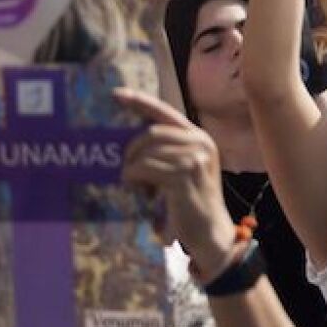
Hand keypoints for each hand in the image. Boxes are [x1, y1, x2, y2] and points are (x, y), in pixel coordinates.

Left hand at [115, 87, 239, 279]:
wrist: (210, 232)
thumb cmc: (191, 202)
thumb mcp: (184, 169)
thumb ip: (166, 151)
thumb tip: (131, 142)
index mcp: (200, 138)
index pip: (165, 113)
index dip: (140, 102)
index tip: (116, 94)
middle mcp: (200, 143)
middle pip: (150, 134)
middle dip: (132, 152)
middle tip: (129, 172)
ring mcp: (194, 158)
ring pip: (145, 153)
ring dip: (134, 170)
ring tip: (141, 188)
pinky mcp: (183, 175)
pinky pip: (144, 169)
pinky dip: (135, 180)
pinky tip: (144, 194)